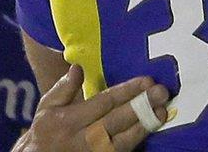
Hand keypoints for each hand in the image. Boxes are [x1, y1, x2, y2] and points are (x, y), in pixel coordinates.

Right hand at [15, 65, 168, 151]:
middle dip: (142, 105)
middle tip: (162, 92)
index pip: (104, 102)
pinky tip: (151, 129)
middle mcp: (85, 138)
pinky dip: (138, 141)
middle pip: (117, 120)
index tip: (147, 80)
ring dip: (145, 125)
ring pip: (124, 140)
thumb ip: (63, 89)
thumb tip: (78, 67)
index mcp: (70, 120)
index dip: (127, 90)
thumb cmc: (45, 133)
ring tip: (162, 111)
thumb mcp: (46, 109)